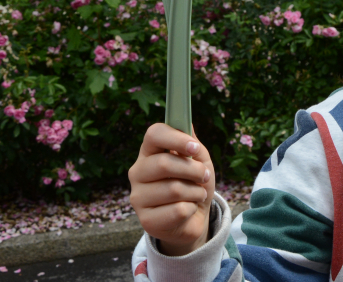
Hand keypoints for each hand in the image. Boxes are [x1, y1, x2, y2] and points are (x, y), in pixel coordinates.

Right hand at [129, 123, 214, 255]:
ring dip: (196, 191)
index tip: (195, 147)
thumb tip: (188, 123)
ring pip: (174, 189)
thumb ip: (192, 143)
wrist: (193, 218)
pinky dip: (191, 208)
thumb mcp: (199, 160)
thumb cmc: (193, 182)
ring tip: (197, 194)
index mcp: (149, 151)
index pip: (154, 134)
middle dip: (193, 169)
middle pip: (164, 163)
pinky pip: (177, 211)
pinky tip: (188, 209)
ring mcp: (138, 197)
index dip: (176, 138)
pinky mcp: (146, 220)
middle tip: (204, 175)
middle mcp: (138, 172)